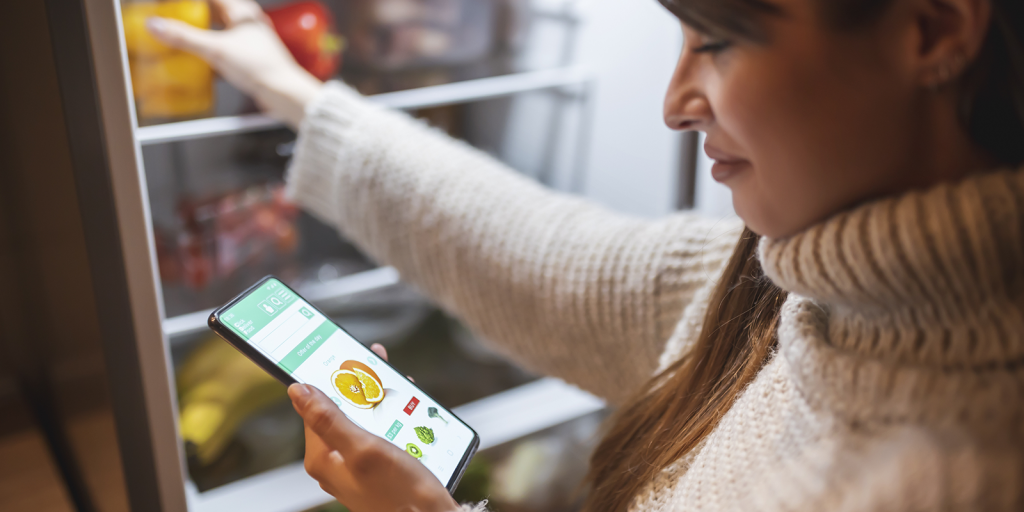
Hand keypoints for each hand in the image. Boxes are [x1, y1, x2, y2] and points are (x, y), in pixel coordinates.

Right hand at [145, 0, 322, 128]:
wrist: (284, 92)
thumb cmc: (260, 66)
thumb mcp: (216, 50)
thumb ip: (185, 37)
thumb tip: (156, 25)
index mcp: (242, 12)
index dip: (194, 1)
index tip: (173, 4)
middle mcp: (248, 23)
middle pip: (217, 12)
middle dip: (197, 14)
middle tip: (177, 17)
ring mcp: (251, 42)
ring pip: (223, 32)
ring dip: (205, 35)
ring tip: (185, 38)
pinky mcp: (252, 60)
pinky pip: (227, 51)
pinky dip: (213, 54)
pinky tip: (202, 64)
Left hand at [288, 344, 457, 511]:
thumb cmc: (399, 493)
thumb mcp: (363, 448)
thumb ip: (328, 419)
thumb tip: (297, 391)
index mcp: (323, 457)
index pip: (315, 406)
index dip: (329, 380)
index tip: (343, 359)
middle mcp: (336, 462)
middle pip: (342, 411)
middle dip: (359, 387)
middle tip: (375, 364)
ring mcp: (357, 466)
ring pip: (363, 420)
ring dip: (379, 401)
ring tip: (396, 382)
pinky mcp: (378, 468)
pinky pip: (379, 434)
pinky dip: (391, 418)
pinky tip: (408, 408)